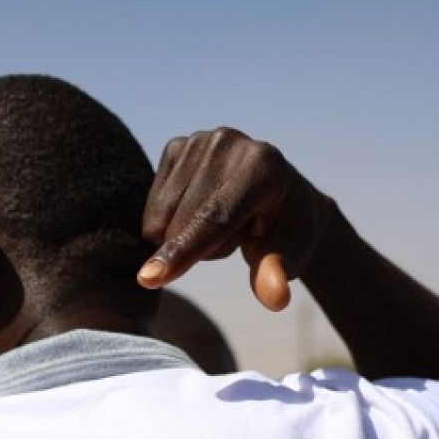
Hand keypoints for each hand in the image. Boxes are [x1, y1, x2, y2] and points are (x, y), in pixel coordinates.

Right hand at [137, 128, 336, 311]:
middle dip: (200, 249)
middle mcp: (229, 143)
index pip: (215, 216)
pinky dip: (170, 222)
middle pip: (184, 219)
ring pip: (162, 215)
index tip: (149, 278)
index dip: (184, 249)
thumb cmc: (285, 233)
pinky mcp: (176, 146)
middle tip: (237, 237)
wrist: (281, 198)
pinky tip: (200, 211)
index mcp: (263, 166)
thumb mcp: (289, 256)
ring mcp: (199, 140)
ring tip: (221, 224)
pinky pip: (152, 207)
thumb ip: (277, 273)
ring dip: (184, 236)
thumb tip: (275, 298)